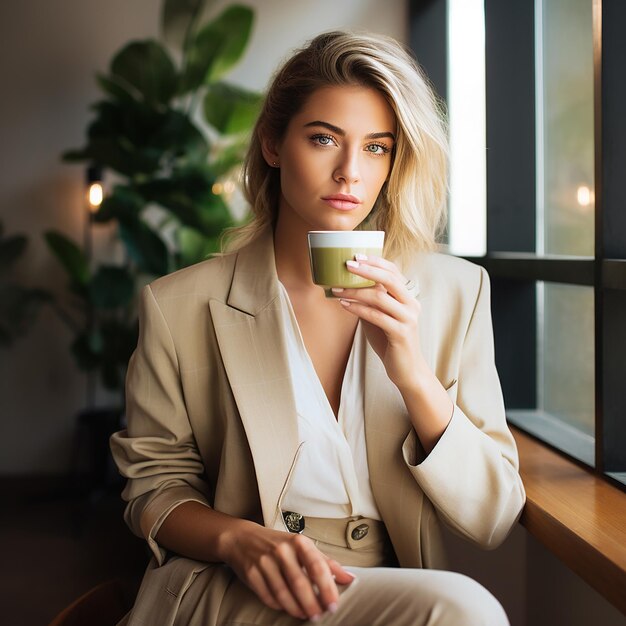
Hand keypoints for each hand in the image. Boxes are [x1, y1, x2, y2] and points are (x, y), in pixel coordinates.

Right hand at [221, 522, 355, 620]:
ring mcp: (265, 562)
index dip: (327, 587)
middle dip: (312, 603)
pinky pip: (268, 596)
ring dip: (296, 608)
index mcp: (298, 542)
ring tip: (306, 615)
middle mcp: (281, 550)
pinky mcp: (251, 574)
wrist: (243, 538)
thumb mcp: (303, 547)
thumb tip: (350, 578)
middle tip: (320, 616)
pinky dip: (279, 605)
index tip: (333, 604)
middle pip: (300, 582)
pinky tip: (288, 608)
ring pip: (283, 592)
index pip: (317, 566)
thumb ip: (326, 562)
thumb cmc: (279, 544)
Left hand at [333, 254, 426, 391]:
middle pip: (389, 279)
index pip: (394, 272)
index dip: (376, 262)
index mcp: (408, 298)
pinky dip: (358, 309)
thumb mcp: (380, 317)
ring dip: (356, 291)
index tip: (357, 256)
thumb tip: (348, 286)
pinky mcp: (401, 333)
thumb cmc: (391, 342)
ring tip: (337, 289)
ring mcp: (408, 318)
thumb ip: (371, 302)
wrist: (407, 370)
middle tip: (347, 265)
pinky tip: (344, 305)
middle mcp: (411, 304)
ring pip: (380, 297)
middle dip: (367, 270)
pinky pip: (376, 316)